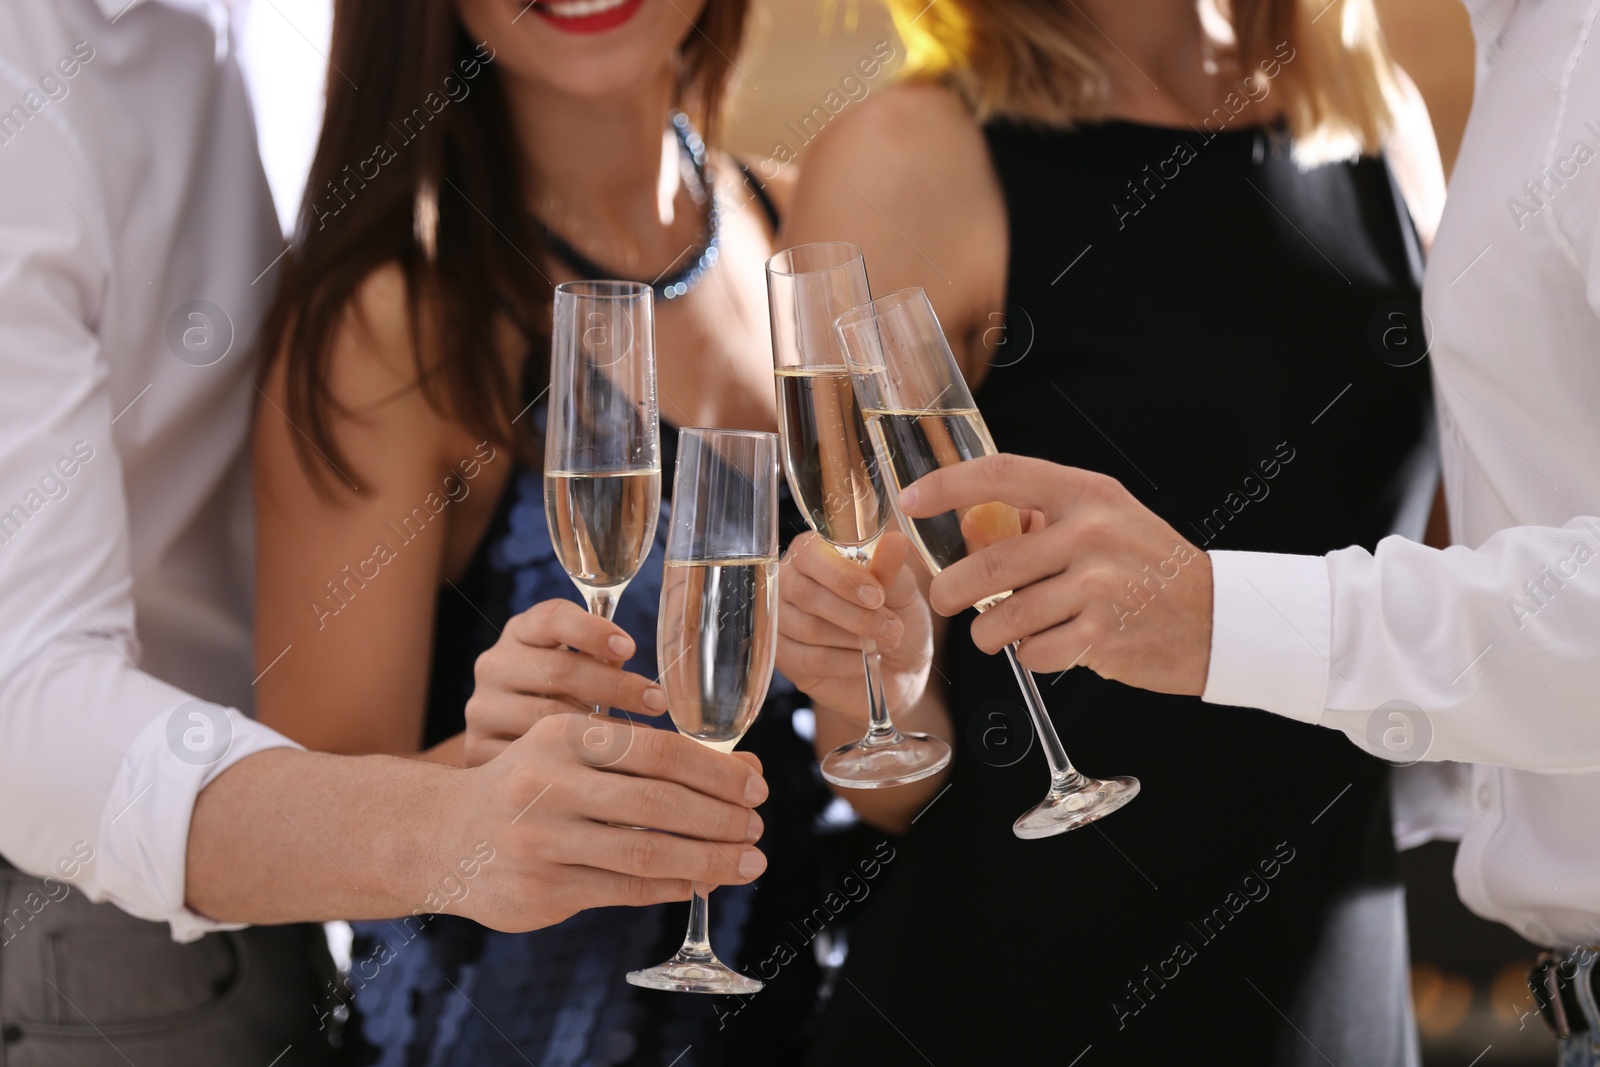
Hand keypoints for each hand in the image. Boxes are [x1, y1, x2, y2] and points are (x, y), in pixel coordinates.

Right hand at [444, 713, 769, 931]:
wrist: (443, 834)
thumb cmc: (531, 783)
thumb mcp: (574, 748)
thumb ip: (649, 754)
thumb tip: (744, 770)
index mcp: (563, 736)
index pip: (658, 750)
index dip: (716, 771)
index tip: (756, 785)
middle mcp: (549, 785)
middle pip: (659, 803)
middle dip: (721, 818)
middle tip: (758, 826)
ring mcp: (542, 842)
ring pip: (647, 853)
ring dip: (709, 860)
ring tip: (747, 861)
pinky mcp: (542, 890)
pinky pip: (624, 889)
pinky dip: (671, 886)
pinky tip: (700, 882)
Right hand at [465, 599, 668, 766]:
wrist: (500, 743)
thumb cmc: (556, 695)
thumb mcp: (573, 665)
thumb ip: (603, 656)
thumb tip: (666, 672)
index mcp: (522, 632)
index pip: (553, 618)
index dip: (593, 631)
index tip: (631, 649)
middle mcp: (495, 665)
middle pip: (558, 670)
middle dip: (615, 686)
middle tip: (657, 702)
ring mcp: (483, 708)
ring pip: (546, 717)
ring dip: (601, 730)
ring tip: (644, 742)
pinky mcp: (477, 749)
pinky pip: (530, 758)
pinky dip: (572, 765)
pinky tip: (606, 772)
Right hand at [776, 530, 931, 722]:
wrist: (899, 664)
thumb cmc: (894, 614)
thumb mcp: (901, 588)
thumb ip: (891, 568)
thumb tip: (895, 542)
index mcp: (812, 552)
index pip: (809, 554)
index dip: (842, 576)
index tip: (877, 596)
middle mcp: (788, 582)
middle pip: (806, 594)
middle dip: (856, 615)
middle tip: (892, 627)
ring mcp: (781, 621)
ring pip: (809, 629)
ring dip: (855, 639)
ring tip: (885, 642)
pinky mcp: (784, 657)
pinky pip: (810, 659)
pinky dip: (846, 662)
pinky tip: (865, 660)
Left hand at [898, 454, 1212, 695]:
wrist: (1217, 617)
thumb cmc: (1147, 565)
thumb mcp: (1104, 518)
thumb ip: (1042, 517)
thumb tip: (967, 523)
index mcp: (1085, 494)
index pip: (1002, 475)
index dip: (947, 486)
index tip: (909, 501)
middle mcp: (1090, 534)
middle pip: (988, 564)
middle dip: (950, 590)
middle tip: (944, 600)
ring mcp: (1097, 586)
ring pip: (1002, 618)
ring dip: (989, 634)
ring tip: (1002, 632)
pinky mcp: (1102, 636)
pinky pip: (1032, 654)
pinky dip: (1031, 657)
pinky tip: (1052, 646)